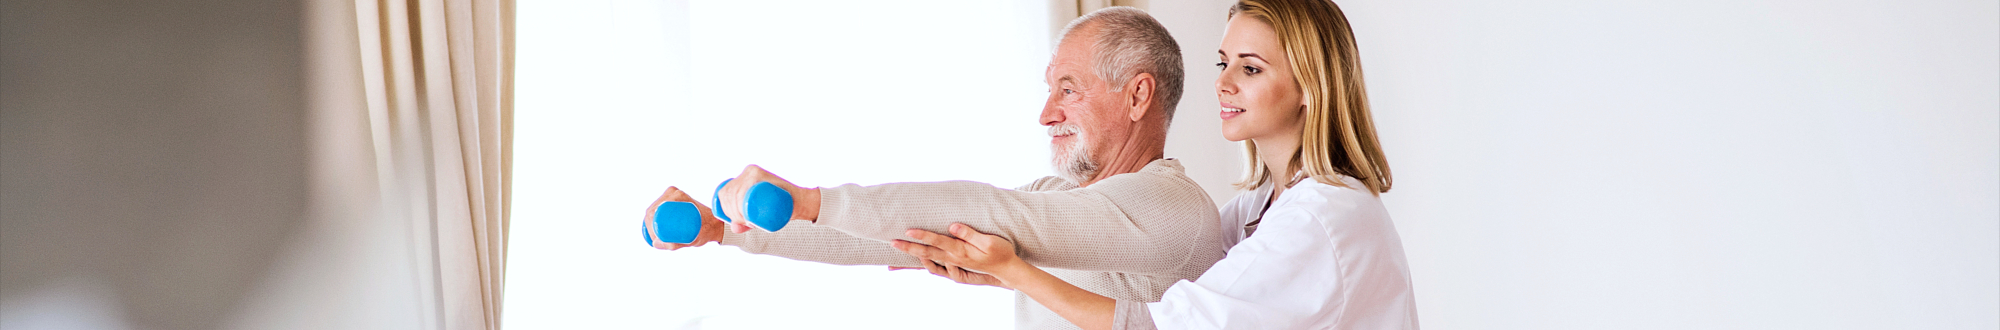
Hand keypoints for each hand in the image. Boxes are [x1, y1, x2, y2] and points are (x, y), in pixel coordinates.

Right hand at [643, 186, 724, 249]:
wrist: (716, 225)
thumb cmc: (705, 231)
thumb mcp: (691, 239)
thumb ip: (674, 243)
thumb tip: (655, 243)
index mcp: (677, 196)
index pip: (654, 210)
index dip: (649, 224)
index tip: (654, 237)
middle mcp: (674, 193)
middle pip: (652, 210)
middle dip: (650, 226)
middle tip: (657, 239)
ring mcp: (673, 196)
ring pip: (654, 210)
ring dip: (651, 223)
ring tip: (658, 236)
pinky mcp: (673, 201)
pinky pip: (658, 209)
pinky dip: (654, 219)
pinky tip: (654, 228)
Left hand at [715, 164, 818, 232]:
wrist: (801, 201)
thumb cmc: (780, 208)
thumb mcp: (760, 214)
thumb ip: (746, 220)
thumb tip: (734, 228)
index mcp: (742, 178)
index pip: (725, 193)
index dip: (726, 210)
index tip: (738, 223)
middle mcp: (747, 172)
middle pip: (730, 193)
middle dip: (733, 213)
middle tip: (747, 224)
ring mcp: (754, 172)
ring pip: (735, 192)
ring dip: (736, 210)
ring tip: (749, 222)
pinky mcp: (762, 174)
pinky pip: (744, 188)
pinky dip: (740, 202)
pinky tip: (744, 210)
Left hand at [890, 223, 1024, 284]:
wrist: (1005, 269)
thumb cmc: (999, 252)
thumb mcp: (988, 241)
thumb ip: (970, 233)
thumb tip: (952, 226)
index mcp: (960, 251)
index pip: (937, 241)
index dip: (922, 235)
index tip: (908, 230)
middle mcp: (953, 258)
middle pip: (926, 253)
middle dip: (908, 248)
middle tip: (892, 243)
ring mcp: (953, 262)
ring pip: (928, 260)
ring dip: (911, 257)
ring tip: (896, 255)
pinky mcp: (954, 263)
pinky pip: (934, 264)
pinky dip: (922, 262)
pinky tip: (915, 259)